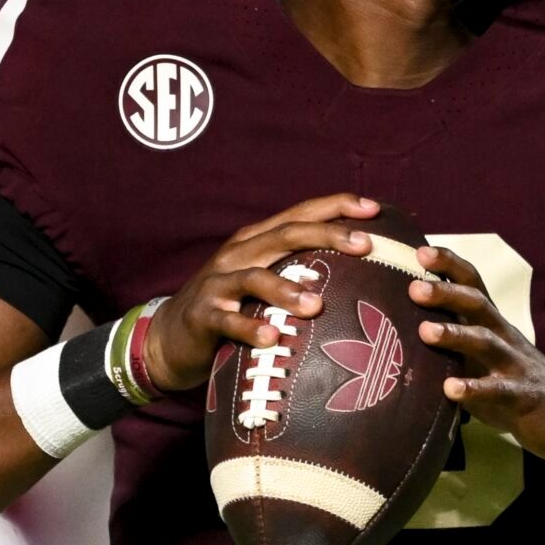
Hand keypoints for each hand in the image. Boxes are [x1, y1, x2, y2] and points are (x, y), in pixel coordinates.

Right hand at [143, 195, 378, 393]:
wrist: (170, 337)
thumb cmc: (232, 307)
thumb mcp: (263, 280)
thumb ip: (298, 270)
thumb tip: (359, 272)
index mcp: (257, 240)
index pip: (300, 214)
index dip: (336, 206)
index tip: (374, 209)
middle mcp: (239, 254)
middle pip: (285, 235)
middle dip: (327, 236)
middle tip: (365, 246)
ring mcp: (218, 283)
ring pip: (255, 277)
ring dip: (287, 289)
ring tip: (317, 305)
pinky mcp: (203, 315)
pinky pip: (227, 320)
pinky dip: (250, 328)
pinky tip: (273, 338)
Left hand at [410, 246, 544, 468]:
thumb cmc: (510, 380)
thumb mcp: (481, 356)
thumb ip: (452, 341)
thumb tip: (400, 329)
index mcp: (491, 323)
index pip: (472, 284)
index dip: (450, 265)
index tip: (421, 251)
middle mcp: (503, 336)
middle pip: (477, 305)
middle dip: (446, 293)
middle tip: (414, 288)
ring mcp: (515, 364)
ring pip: (485, 342)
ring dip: (455, 334)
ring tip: (425, 332)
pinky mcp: (522, 395)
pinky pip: (498, 389)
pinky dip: (474, 388)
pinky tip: (451, 389)